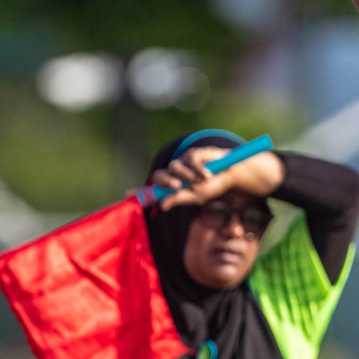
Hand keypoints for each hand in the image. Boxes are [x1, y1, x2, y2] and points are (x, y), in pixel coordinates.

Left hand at [152, 146, 283, 210]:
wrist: (231, 174)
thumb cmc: (213, 187)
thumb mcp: (196, 196)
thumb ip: (179, 198)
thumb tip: (162, 205)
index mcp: (174, 186)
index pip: (154, 189)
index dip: (140, 192)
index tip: (128, 195)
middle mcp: (175, 173)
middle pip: (159, 175)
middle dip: (165, 181)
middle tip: (177, 186)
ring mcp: (183, 162)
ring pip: (174, 166)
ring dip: (187, 175)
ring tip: (201, 181)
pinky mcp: (193, 153)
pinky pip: (190, 159)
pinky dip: (198, 169)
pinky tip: (207, 175)